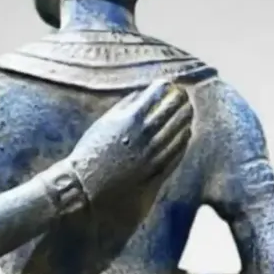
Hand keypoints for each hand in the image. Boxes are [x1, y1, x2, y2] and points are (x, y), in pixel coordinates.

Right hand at [67, 79, 192, 200]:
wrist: (86, 187)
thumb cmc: (91, 152)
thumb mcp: (105, 122)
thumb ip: (125, 106)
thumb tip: (143, 94)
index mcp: (131, 119)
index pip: (159, 95)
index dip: (167, 88)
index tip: (169, 86)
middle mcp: (146, 136)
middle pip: (174, 111)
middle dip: (180, 101)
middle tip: (182, 97)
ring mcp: (154, 155)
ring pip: (180, 132)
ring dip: (185, 120)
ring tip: (186, 114)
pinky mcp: (157, 172)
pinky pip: (177, 152)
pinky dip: (183, 140)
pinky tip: (184, 134)